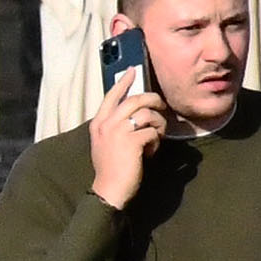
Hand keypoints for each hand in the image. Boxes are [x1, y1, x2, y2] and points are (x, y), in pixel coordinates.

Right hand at [88, 68, 166, 209]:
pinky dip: (156, 142)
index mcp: (99, 122)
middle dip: (153, 100)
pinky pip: (152, 133)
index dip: (124, 82)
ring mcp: (118, 131)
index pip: (112, 95)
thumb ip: (115, 126)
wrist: (109, 189)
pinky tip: (150, 152)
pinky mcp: (132, 142)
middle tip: (162, 106)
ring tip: (156, 137)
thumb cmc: (110, 168)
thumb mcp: (105, 142)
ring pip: (147, 115)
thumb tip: (136, 113)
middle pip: (135, 99)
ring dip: (158, 125)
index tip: (133, 70)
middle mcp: (107, 123)